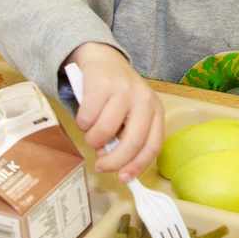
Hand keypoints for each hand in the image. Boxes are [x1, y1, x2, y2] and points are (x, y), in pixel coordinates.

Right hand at [66, 42, 164, 182]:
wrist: (103, 59)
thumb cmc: (118, 94)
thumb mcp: (130, 114)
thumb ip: (126, 137)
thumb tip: (112, 164)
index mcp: (156, 110)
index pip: (153, 144)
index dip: (138, 165)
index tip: (124, 178)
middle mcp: (144, 99)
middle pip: (132, 142)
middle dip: (113, 161)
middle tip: (100, 166)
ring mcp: (123, 91)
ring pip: (105, 132)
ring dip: (93, 140)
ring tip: (92, 133)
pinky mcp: (101, 85)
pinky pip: (87, 118)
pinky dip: (82, 124)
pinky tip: (85, 117)